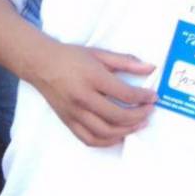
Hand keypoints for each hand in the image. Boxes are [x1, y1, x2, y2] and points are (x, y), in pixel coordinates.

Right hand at [31, 43, 156, 146]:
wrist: (41, 64)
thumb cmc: (71, 57)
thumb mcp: (100, 54)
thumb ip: (126, 62)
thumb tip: (150, 68)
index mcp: (93, 78)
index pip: (124, 93)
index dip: (143, 97)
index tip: (153, 97)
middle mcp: (83, 98)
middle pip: (116, 116)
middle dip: (138, 116)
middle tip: (149, 111)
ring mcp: (74, 113)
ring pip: (104, 132)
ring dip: (126, 131)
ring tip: (138, 124)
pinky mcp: (68, 121)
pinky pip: (89, 139)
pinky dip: (107, 141)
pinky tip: (118, 135)